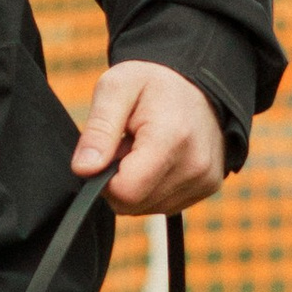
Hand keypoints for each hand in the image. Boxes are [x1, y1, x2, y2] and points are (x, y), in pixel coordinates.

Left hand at [71, 60, 225, 214]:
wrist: (198, 84)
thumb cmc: (152, 83)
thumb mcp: (116, 88)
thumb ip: (98, 129)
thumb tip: (84, 169)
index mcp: (172, 138)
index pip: (126, 191)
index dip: (105, 178)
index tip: (110, 150)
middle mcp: (195, 164)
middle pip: (134, 204)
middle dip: (120, 180)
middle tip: (127, 145)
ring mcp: (205, 179)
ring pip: (147, 208)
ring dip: (137, 184)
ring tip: (145, 149)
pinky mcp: (208, 187)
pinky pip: (165, 206)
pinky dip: (154, 187)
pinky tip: (160, 160)